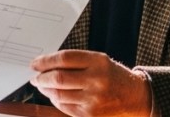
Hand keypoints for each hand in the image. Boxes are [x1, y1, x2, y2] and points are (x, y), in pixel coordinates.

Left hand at [29, 50, 151, 116]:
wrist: (135, 97)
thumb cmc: (112, 76)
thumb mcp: (99, 61)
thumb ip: (75, 61)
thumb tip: (46, 65)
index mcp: (97, 61)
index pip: (64, 58)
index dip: (45, 60)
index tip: (34, 63)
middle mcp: (96, 80)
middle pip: (58, 78)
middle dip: (41, 77)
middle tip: (35, 77)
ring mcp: (93, 99)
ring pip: (58, 94)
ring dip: (46, 90)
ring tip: (42, 86)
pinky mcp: (90, 115)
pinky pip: (64, 107)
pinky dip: (55, 100)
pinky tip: (54, 96)